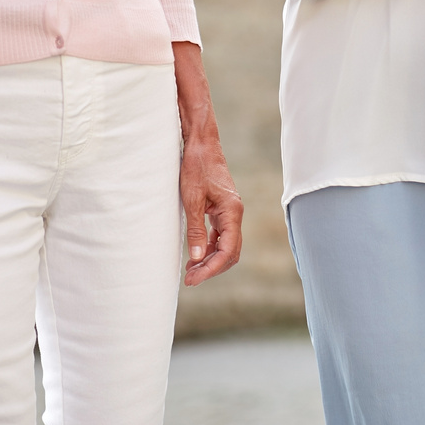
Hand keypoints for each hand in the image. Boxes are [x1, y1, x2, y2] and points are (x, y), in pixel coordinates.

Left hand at [180, 131, 243, 285]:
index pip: (228, 250)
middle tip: (190, 280)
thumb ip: (195, 229)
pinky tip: (196, 254)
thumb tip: (196, 258)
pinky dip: (209, 247)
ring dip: (210, 259)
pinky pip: (220, 235)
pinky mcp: (221, 209)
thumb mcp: (191, 199)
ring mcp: (229, 211)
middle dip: (212, 268)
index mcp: (232, 211)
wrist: (201, 144)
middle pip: (230, 252)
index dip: (211, 268)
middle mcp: (234, 213)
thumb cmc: (196, 167)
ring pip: (226, 245)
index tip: (194, 279)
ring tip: (190, 271)